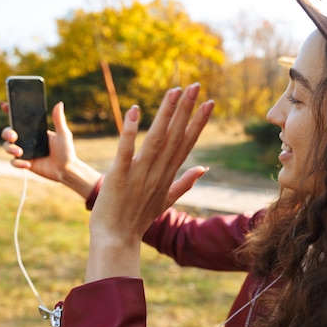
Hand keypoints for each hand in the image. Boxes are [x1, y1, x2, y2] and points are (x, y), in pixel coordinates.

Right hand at [1, 101, 100, 197]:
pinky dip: (18, 163)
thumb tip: (59, 103)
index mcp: (33, 130)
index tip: (4, 105)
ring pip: (7, 147)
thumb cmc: (66, 151)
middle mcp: (26, 139)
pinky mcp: (24, 163)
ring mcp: (24, 151)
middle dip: (6, 133)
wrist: (66, 169)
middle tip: (13, 136)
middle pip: (8, 132)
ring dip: (10, 148)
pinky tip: (28, 164)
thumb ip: (59, 120)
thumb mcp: (63, 134)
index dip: (10, 112)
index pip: (19, 120)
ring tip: (19, 152)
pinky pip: (14, 162)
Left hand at [86, 83, 212, 281]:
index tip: (210, 103)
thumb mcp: (166, 200)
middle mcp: (158, 172)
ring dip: (166, 114)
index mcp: (168, 175)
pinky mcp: (119, 177)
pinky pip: (126, 152)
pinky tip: (134, 111)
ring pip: (156, 139)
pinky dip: (129, 132)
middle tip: (197, 86)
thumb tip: (204, 169)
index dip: (198, 122)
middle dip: (187, 109)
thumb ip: (185, 182)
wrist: (116, 240)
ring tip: (175, 91)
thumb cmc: (138, 219)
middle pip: (175, 136)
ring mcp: (139, 174)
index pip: (187, 143)